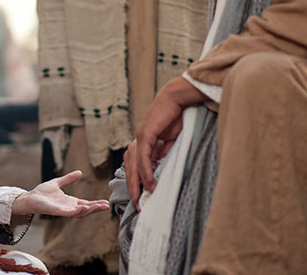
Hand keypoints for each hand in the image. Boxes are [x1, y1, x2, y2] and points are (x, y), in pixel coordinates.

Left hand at [11, 171, 109, 217]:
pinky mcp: (58, 212)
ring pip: (80, 212)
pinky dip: (78, 211)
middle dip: (96, 208)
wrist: (30, 197)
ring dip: (90, 210)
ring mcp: (64, 210)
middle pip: (86, 209)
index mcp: (70, 201)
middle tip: (107, 206)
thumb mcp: (58, 182)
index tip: (106, 202)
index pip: (86, 203)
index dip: (95, 203)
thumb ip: (68, 178)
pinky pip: (70, 213)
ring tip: (100, 207)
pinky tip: (85, 208)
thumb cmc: (42, 192)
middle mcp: (69, 207)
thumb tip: (80, 172)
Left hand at [125, 77, 206, 206]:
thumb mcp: (169, 141)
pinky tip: (150, 183)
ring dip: (138, 184)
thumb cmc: (174, 118)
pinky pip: (144, 158)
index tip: (140, 199)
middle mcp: (137, 142)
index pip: (134, 167)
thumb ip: (163, 154)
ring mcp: (139, 138)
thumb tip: (160, 168)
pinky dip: (146, 172)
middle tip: (138, 205)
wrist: (175, 100)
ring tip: (142, 198)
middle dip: (133, 188)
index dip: (136, 183)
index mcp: (141, 144)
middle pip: (130, 169)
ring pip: (134, 166)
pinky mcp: (145, 135)